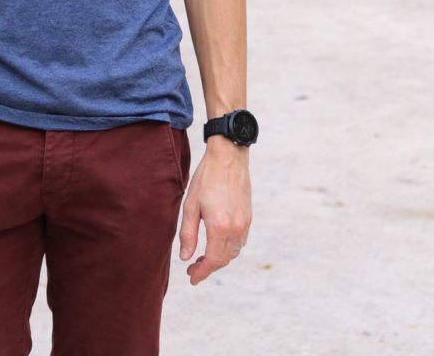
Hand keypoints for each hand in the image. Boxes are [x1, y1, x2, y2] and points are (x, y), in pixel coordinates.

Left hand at [178, 140, 250, 285]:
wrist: (229, 156)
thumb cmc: (206, 177)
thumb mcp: (190, 205)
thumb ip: (188, 233)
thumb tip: (185, 257)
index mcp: (219, 226)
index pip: (212, 261)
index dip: (201, 272)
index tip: (191, 278)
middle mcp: (236, 228)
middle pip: (223, 260)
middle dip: (208, 267)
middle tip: (193, 267)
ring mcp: (245, 223)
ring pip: (233, 252)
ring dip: (219, 258)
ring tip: (203, 256)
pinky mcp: (249, 217)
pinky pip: (240, 241)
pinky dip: (229, 248)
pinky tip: (217, 243)